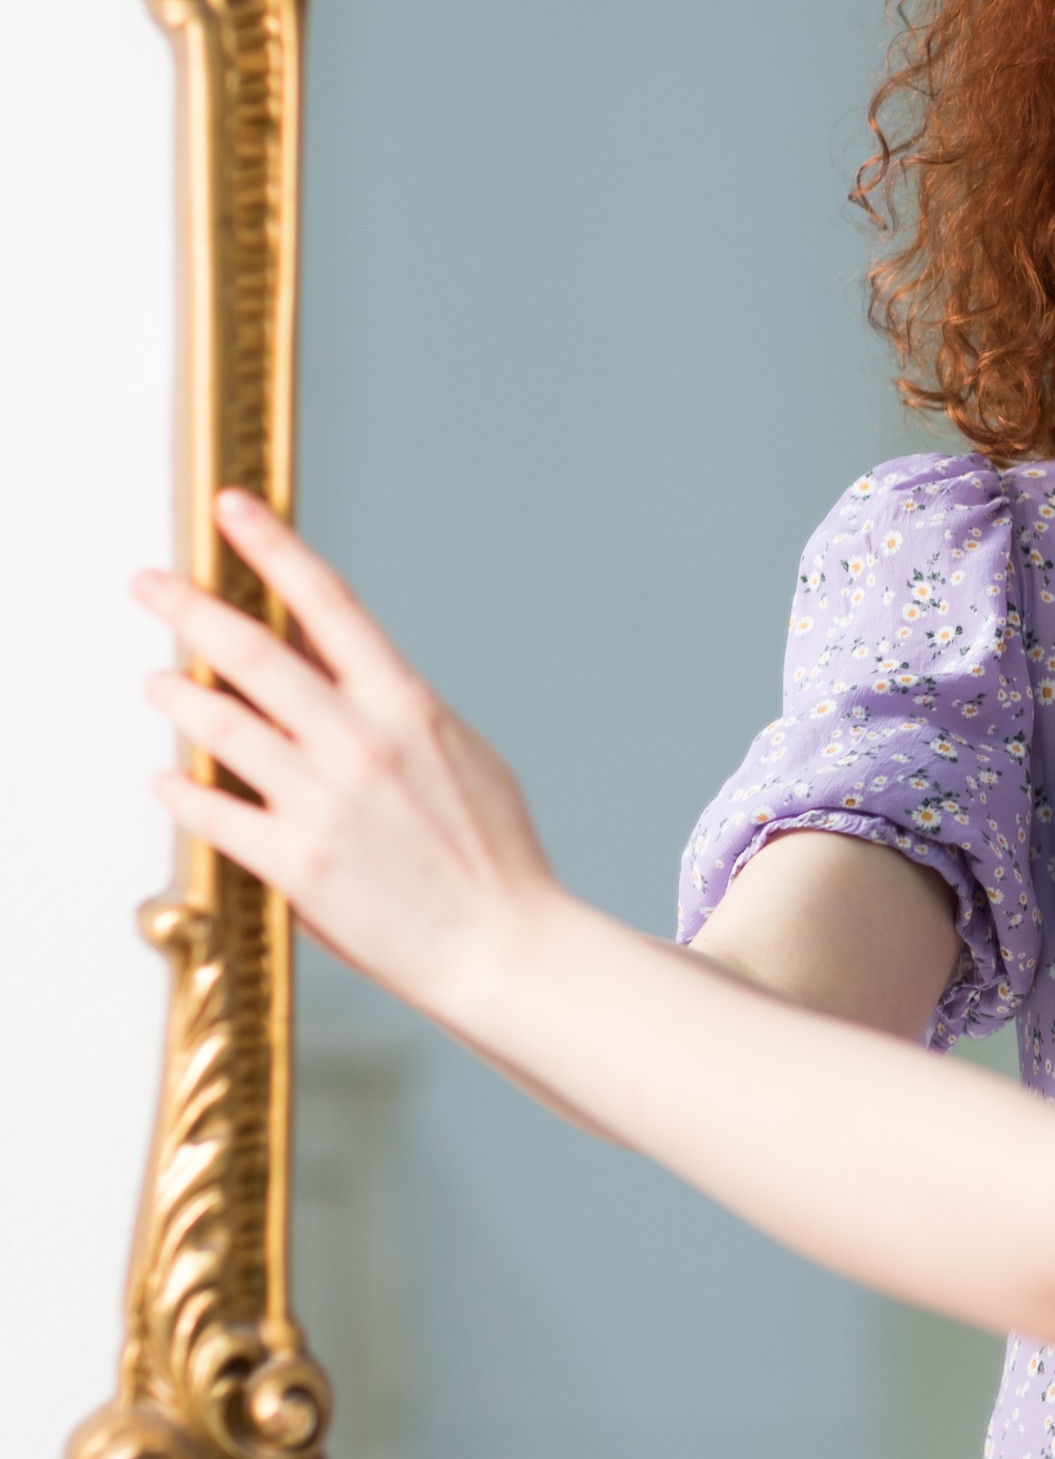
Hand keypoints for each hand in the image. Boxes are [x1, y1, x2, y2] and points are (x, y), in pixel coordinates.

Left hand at [137, 490, 559, 1025]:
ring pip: (222, 727)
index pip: (327, 603)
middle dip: (189, 609)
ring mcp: (325, 803)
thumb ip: (391, 699)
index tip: (234, 511)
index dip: (274, 548)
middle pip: (253, 653)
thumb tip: (326, 648)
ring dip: (178, 698)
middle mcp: (360, 743)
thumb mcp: (456, 750)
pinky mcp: (296, 865)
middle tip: (150, 585)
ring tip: (157, 684)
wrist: (501, 947)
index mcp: (407, 705)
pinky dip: (184, 792)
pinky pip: (215, 813)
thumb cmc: (490, 854)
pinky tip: (169, 782)